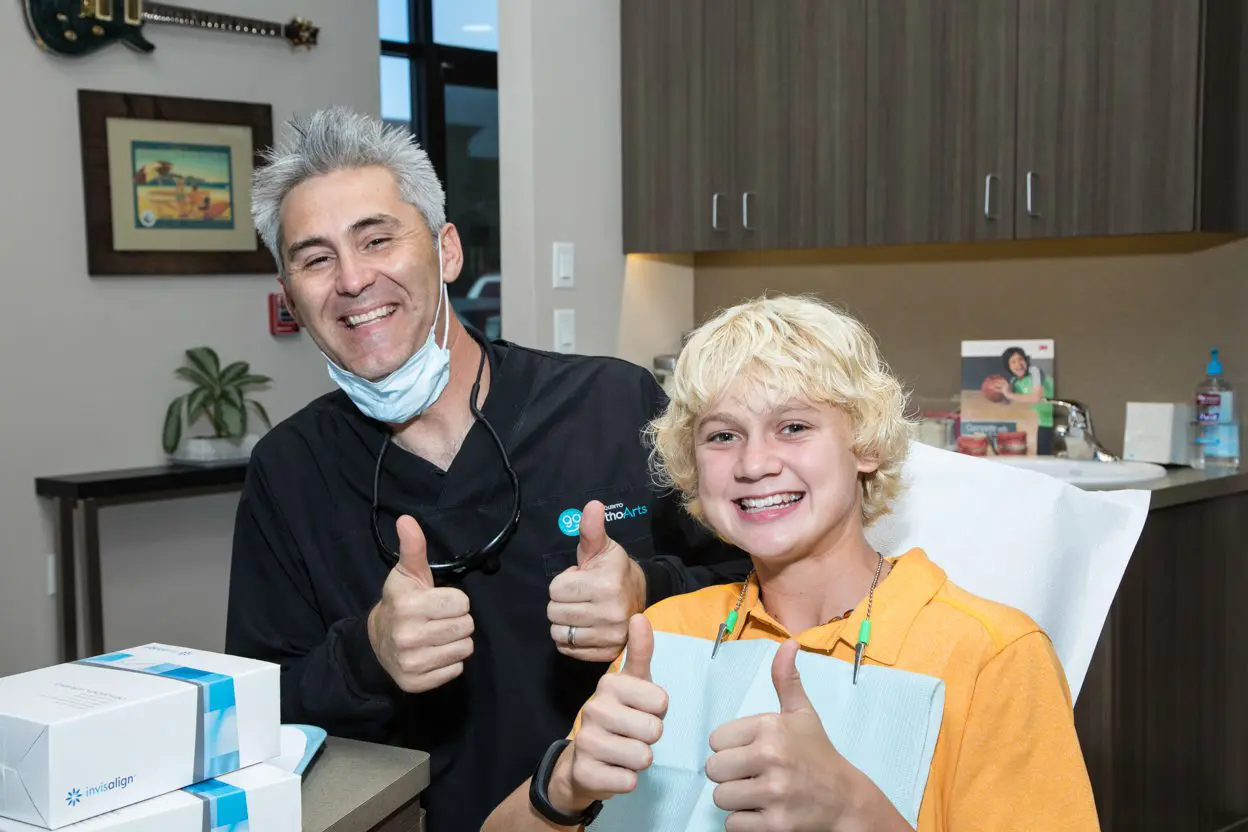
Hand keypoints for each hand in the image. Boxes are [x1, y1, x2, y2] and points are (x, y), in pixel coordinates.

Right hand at [367, 515, 474, 692]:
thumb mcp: (407, 573)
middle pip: (466, 627)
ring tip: (436, 635)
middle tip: (438, 619)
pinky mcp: (416, 683)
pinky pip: (456, 671)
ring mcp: (411, 662)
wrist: (376, 641)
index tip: (438, 602)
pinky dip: (448, 663)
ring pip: (464, 649)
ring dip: (455, 642)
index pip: (462, 604)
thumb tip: (407, 520)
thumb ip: (413, 547)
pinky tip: (432, 653)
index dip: (454, 601)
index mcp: (409, 607)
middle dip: (456, 621)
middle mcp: (408, 636)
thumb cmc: (400, 602)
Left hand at [548, 500, 646, 661]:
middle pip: (554, 612)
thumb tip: (592, 505)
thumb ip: (591, 529)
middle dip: (561, 601)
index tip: (580, 579)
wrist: (641, 596)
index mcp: (607, 585)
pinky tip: (583, 626)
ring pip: (558, 633)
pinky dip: (569, 639)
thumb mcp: (602, 547)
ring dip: (564, 622)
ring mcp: (610, 637)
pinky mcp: (607, 653)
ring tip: (581, 610)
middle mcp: (610, 614)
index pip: (555, 589)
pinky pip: (568, 650)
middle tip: (580, 596)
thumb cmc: (614, 570)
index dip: (563, 582)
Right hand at [549, 614, 666, 812]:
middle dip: (649, 738)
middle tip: (631, 734)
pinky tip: (612, 770)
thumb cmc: (619, 717)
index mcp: (609, 684)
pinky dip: (626, 780)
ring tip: (623, 752)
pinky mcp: (585, 773)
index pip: (661, 702)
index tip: (640, 710)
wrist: (583, 761)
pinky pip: (628, 781)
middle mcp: (594, 708)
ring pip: (643, 757)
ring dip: (639, 760)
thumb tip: (640, 616)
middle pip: (654, 729)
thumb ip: (641, 651)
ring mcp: (587, 741)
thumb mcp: (633, 683)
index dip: (657, 712)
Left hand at [706, 640, 882, 831]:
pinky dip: (744, 823)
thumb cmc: (818, 756)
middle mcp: (772, 756)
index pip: (715, 740)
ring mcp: (774, 792)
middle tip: (754, 775)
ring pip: (720, 797)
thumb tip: (788, 642)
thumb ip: (786, 679)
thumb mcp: (803, 714)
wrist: (847, 802)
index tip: (753, 752)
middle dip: (730, 775)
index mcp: (771, 726)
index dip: (730, 749)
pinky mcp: (776, 825)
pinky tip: (765, 812)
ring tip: (760, 794)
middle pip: (713, 769)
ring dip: (736, 800)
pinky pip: (732, 824)